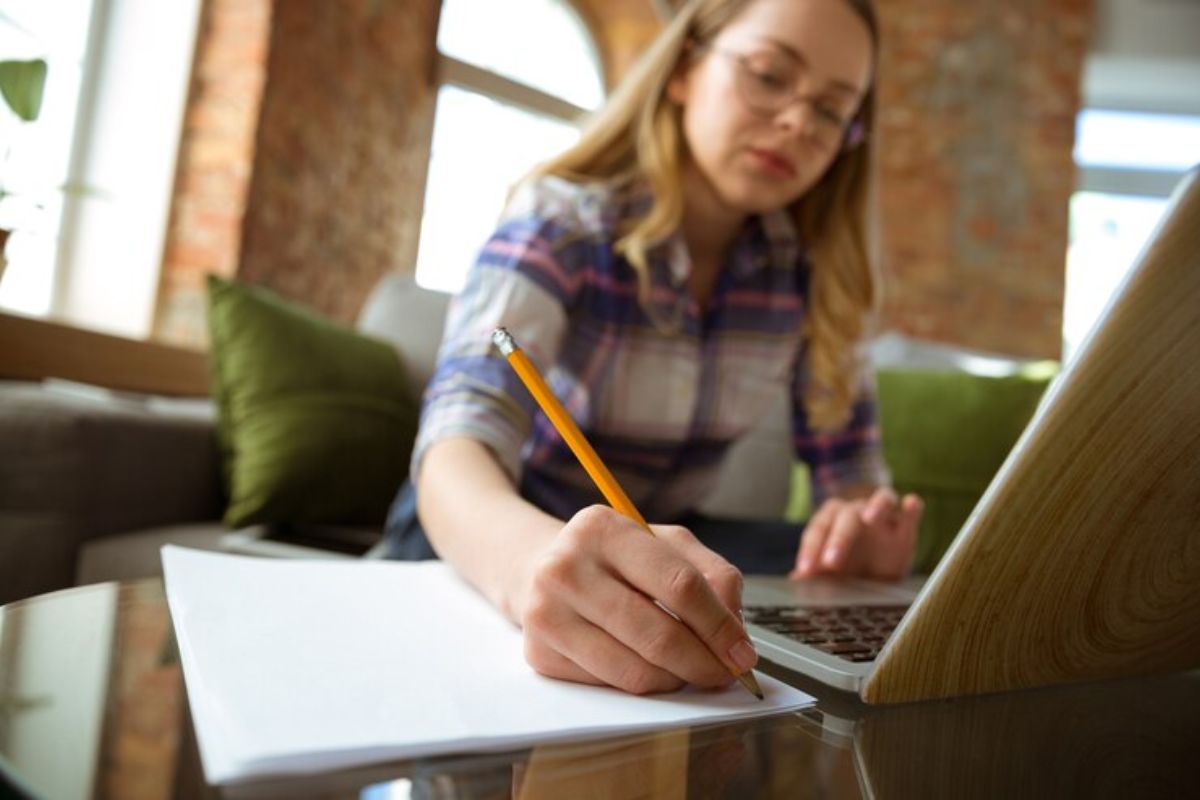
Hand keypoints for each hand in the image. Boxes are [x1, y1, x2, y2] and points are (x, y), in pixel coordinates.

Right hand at [518, 505, 755, 694]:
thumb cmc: (613, 558)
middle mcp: (566, 568)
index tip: (743, 652)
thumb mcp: (665, 544)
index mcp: (603, 529)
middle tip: (727, 674)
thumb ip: (712, 576)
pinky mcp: (540, 653)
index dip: (720, 625)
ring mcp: (547, 613)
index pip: (680, 585)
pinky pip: (610, 685)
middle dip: (705, 662)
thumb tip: (736, 633)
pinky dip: (643, 684)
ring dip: (677, 679)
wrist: (538, 569)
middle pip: (658, 634)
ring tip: (689, 669)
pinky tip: (650, 667)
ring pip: (635, 670)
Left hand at [790, 488, 922, 580]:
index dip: (809, 550)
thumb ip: (815, 573)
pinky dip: (912, 505)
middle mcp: (855, 511)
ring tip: (871, 518)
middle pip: (846, 518)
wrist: (877, 560)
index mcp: (830, 519)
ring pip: (880, 500)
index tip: (805, 572)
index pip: (817, 531)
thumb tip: (794, 584)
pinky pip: (911, 509)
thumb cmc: (847, 562)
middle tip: (830, 563)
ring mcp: (883, 514)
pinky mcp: (906, 524)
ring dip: (875, 506)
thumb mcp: (831, 571)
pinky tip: (911, 504)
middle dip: (837, 539)